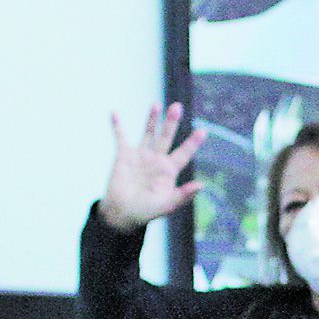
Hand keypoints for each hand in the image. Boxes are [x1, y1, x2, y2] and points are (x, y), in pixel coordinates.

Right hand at [102, 103, 203, 232]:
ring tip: (157, 105)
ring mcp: (141, 156)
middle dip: (171, 122)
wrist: (122, 213)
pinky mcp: (124, 155)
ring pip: (148, 133)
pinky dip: (117, 125)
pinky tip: (114, 112)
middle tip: (177, 106)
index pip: (184, 153)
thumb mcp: (168, 205)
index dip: (193, 143)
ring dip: (152, 119)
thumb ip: (184, 195)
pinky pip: (120, 137)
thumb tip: (202, 185)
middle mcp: (157, 160)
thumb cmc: (146, 211)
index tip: (203, 131)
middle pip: (166, 137)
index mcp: (169, 171)